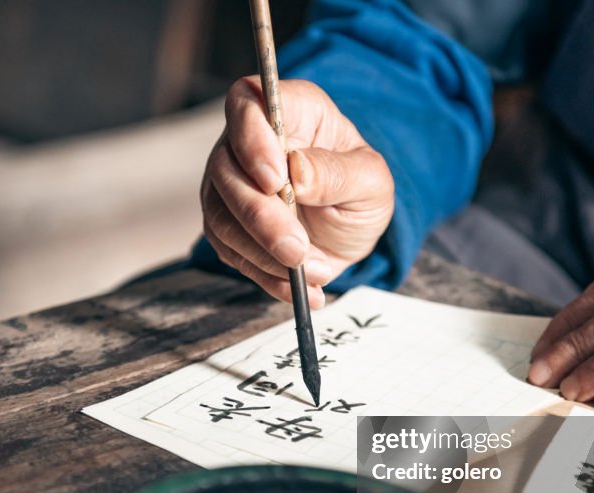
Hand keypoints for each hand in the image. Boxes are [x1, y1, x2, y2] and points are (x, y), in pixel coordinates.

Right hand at [201, 76, 393, 307]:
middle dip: (260, 217)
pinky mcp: (226, 225)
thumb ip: (338, 173)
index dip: (252, 139)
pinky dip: (266, 276)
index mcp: (288, 110)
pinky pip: (231, 252)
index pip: (247, 104)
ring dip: (263, 253)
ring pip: (222, 217)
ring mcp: (230, 184)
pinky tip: (300, 288)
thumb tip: (297, 171)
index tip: (275, 180)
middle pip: (227, 170)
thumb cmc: (359, 188)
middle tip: (296, 249)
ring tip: (312, 272)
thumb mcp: (371, 180)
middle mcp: (247, 142)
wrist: (348, 227)